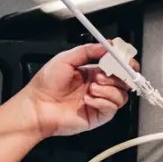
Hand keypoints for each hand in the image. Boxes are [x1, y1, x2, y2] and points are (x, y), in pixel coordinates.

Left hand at [22, 43, 136, 137]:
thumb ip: (87, 50)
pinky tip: (88, 99)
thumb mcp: (65, 59)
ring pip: (121, 95)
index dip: (123, 62)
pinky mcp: (98, 115)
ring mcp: (99, 101)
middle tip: (108, 72)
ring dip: (109, 89)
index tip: (124, 58)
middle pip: (124, 81)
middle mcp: (98, 86)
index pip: (116, 66)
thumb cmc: (45, 84)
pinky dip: (102, 101)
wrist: (38, 106)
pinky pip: (112, 108)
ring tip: (92, 87)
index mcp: (92, 71)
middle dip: (120, 75)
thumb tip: (106, 45)